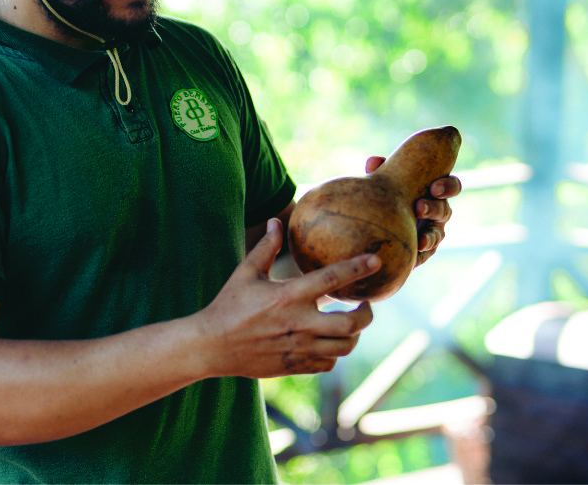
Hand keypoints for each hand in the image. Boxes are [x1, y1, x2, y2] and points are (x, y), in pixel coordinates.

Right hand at [197, 219, 377, 377]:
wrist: (211, 347)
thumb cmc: (228, 305)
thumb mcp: (246, 273)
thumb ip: (266, 247)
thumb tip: (276, 220)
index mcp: (289, 296)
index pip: (333, 279)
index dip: (358, 267)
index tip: (376, 260)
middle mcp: (299, 324)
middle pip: (351, 324)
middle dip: (367, 314)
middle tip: (366, 304)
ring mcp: (299, 348)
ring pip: (344, 347)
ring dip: (353, 335)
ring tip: (351, 324)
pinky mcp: (295, 366)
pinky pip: (328, 363)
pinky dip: (334, 352)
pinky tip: (328, 342)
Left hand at [366, 156, 461, 266]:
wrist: (382, 220)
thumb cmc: (390, 192)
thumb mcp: (387, 181)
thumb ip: (383, 171)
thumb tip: (373, 162)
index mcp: (436, 191)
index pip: (452, 187)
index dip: (447, 187)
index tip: (434, 188)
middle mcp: (439, 210)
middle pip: (445, 210)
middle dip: (434, 208)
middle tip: (419, 208)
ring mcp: (434, 231)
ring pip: (438, 234)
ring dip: (430, 236)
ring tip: (421, 241)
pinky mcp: (425, 249)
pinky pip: (426, 253)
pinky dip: (420, 255)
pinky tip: (412, 259)